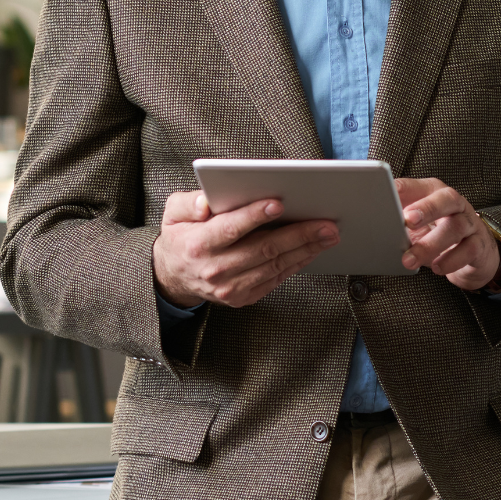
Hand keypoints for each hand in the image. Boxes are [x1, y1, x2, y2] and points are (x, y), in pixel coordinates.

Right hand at [151, 190, 338, 308]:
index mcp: (198, 244)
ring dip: (305, 250)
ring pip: (275, 266)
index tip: (278, 203)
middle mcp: (215, 269)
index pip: (230, 228)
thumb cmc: (181, 237)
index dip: (255, 216)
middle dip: (298, 234)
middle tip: (325, 223)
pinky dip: (296, 264)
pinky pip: (275, 279)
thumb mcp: (172, 213)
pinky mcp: (243, 297)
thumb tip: (206, 202)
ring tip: (328, 235)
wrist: (174, 276)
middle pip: (263, 249)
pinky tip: (312, 250)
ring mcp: (230, 288)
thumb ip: (188, 203)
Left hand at [396, 177, 500, 290]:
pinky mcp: (479, 245)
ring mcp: (470, 223)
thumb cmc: (438, 232)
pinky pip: (468, 250)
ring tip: (410, 259)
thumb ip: (399, 218)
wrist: (475, 251)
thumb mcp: (417, 223)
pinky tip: (436, 267)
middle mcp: (455, 204)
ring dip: (431, 245)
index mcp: (434, 192)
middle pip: (445, 199)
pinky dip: (451, 260)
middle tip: (407, 220)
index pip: (418, 186)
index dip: (404, 189)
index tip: (387, 193)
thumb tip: (374, 221)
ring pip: (455, 228)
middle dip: (426, 208)